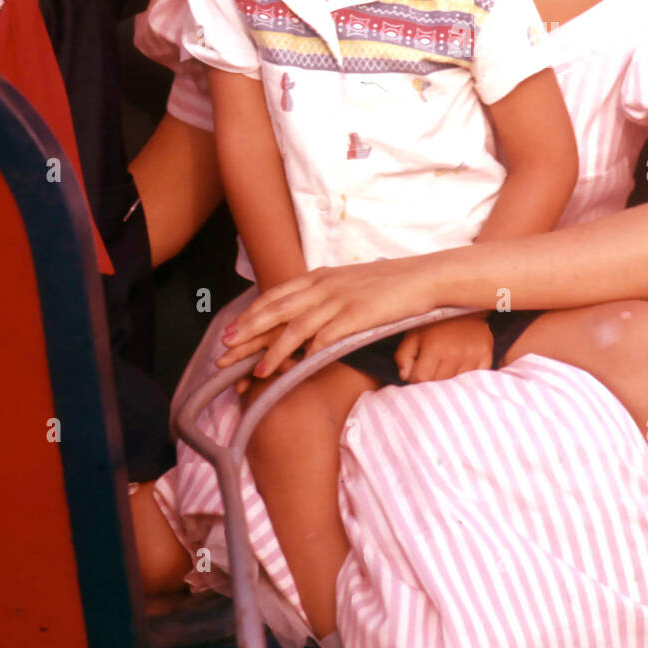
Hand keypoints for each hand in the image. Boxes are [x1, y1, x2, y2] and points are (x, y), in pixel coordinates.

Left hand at [217, 256, 437, 377]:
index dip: (250, 315)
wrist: (423, 277)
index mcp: (319, 276)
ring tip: (254, 371)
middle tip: (224, 352)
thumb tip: (307, 311)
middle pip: (275, 312)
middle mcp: (323, 286)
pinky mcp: (355, 317)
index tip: (230, 332)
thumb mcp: (350, 282)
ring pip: (293, 328)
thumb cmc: (390, 283)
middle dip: (247, 334)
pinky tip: (294, 370)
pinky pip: (323, 339)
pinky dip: (306, 356)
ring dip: (271, 353)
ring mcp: (338, 301)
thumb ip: (326, 293)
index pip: (274, 296)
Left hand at [395, 314, 491, 382]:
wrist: (464, 304)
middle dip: (430, 381)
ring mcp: (473, 355)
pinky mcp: (486, 355)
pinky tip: (460, 368)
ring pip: (456, 383)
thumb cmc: (435, 323)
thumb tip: (405, 377)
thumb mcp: (412, 334)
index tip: (416, 373)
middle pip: (438, 384)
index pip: (420, 378)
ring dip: (448, 381)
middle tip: (430, 370)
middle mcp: (455, 353)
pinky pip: (475, 378)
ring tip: (444, 368)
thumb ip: (403, 357)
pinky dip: (466, 377)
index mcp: (434, 347)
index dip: (415, 378)